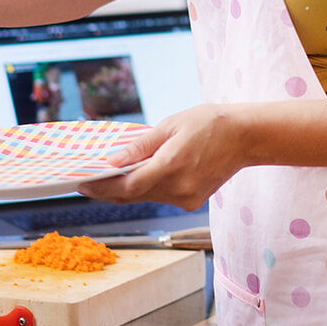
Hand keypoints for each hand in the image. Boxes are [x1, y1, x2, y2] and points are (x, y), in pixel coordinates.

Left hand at [79, 104, 248, 211]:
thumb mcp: (171, 125)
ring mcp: (187, 198)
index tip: (81, 183)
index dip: (101, 187)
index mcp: (172, 166)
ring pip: (146, 198)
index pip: (127, 186)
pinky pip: (161, 198)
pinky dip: (147, 189)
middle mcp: (179, 188)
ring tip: (106, 179)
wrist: (246, 137)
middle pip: (133, 195)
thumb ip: (140, 146)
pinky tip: (136, 179)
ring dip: (126, 190)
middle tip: (86, 182)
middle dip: (107, 190)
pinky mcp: (192, 202)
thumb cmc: (209, 123)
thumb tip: (112, 161)